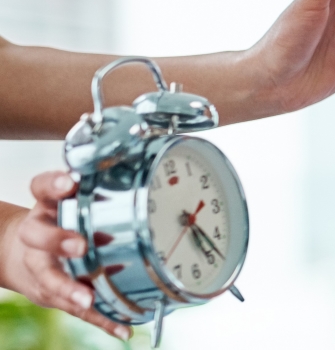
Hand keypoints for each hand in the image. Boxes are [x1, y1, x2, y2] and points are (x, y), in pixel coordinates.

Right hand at [0, 172, 130, 339]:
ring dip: (68, 288)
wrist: (20, 254)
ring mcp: (42, 265)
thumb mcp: (70, 200)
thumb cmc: (58, 223)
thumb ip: (100, 191)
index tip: (71, 182)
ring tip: (86, 298)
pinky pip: (74, 308)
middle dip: (57, 240)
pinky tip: (122, 328)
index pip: (43, 189)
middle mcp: (40, 235)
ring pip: (47, 276)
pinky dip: (101, 320)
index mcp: (48, 206)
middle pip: (37, 235)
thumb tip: (145, 174)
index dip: (54, 184)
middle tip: (79, 245)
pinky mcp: (51, 292)